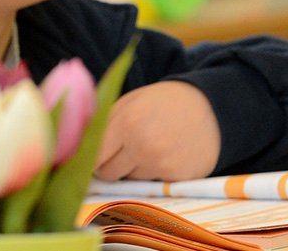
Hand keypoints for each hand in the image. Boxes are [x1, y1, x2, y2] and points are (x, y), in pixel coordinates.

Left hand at [94, 81, 220, 180]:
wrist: (211, 108)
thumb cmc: (163, 103)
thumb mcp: (130, 102)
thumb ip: (103, 123)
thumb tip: (76, 146)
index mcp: (126, 122)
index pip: (93, 155)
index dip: (90, 158)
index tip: (91, 157)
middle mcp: (142, 145)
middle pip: (108, 173)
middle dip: (109, 166)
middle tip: (121, 152)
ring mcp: (160, 164)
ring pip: (129, 180)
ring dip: (132, 170)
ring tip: (148, 149)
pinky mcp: (176, 177)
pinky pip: (150, 184)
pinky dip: (153, 175)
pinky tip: (164, 157)